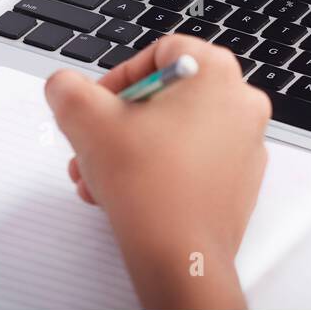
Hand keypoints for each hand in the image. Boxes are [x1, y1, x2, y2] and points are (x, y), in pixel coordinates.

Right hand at [45, 35, 271, 309]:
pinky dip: (157, 169)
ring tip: (99, 176)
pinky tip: (125, 193)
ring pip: (174, 131)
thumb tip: (64, 85)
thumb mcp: (88, 122)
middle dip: (118, 122)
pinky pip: (192, 160)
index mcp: (217, 73)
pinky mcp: (240, 178)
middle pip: (165, 96)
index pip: (161, 52)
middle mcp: (241, 102)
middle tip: (92, 144)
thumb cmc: (150, 189)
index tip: (97, 104)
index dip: (119, 77)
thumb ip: (68, 90)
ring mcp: (246, 142)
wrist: (180, 257)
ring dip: (129, 149)